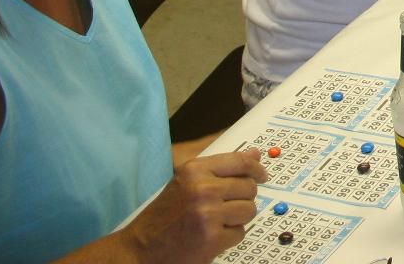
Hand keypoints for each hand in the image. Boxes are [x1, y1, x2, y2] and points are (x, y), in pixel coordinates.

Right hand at [117, 151, 265, 263]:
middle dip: (242, 199)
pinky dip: (229, 237)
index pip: (240, 162)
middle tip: (225, 207)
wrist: (140, 249)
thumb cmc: (164, 216)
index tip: (262, 175)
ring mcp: (208, 214)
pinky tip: (211, 236)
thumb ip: (220, 168)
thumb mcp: (186, 182)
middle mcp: (202, 189)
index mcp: (194, 170)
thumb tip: (255, 154)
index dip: (256, 168)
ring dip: (237, 219)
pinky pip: (240, 233)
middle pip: (249, 187)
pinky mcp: (212, 238)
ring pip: (249, 210)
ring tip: (216, 222)